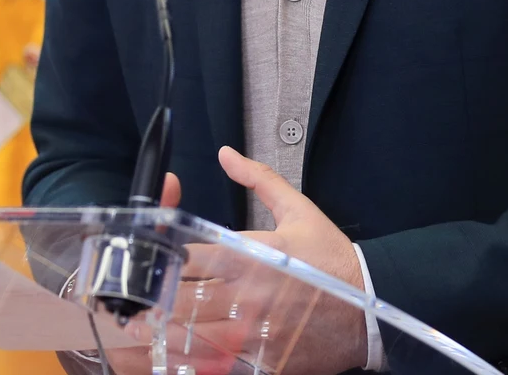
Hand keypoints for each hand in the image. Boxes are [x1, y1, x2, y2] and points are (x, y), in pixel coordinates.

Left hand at [159, 148, 369, 374]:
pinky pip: (218, 363)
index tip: (152, 261)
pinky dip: (196, 359)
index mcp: (250, 254)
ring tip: (143, 329)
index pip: (186, 255)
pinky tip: (183, 353)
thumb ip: (259, 178)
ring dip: (164, 331)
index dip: (161, 258)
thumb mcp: (299, 210)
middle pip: (180, 297)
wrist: (372, 308)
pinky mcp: (264, 360)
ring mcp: (254, 331)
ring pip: (191, 334)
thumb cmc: (332, 259)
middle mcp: (246, 293)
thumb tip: (227, 154)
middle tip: (134, 299)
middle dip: (153, 298)